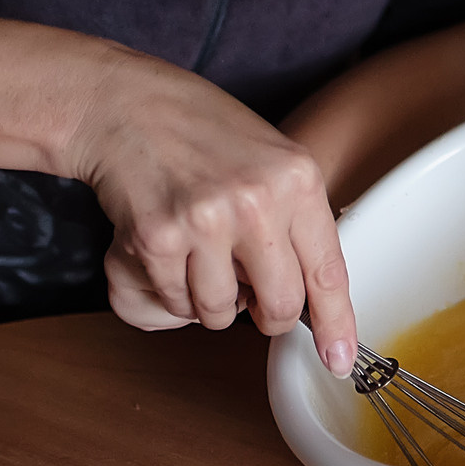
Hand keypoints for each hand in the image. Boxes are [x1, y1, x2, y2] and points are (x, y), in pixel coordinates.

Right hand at [70, 47, 356, 377]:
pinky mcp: (158, 239)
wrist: (125, 106)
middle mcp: (257, 201)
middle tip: (247, 290)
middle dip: (264, 314)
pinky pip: (176, 303)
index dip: (335, 324)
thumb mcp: (272, 160)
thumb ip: (298, 221)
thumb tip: (317, 297)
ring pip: (222, 314)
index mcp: (297, 179)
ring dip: (212, 301)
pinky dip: (172, 290)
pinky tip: (169, 248)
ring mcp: (206, 221)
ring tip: (201, 255)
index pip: (328, 272)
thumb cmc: (200, 132)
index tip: (339, 358)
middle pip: (279, 308)